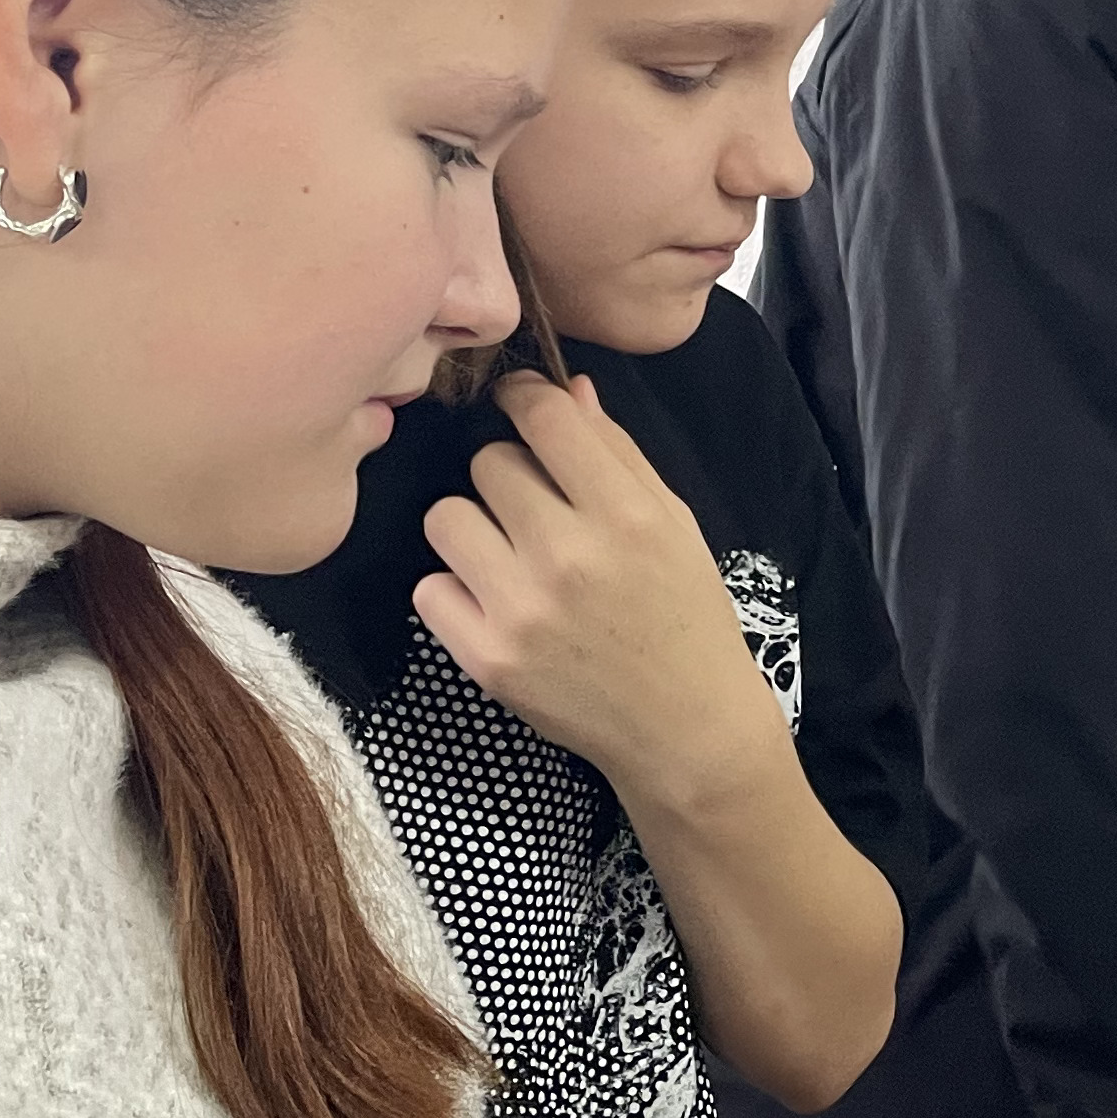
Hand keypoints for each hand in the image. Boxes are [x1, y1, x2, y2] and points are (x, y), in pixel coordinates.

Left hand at [413, 372, 792, 812]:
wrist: (686, 728)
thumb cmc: (686, 617)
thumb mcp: (675, 525)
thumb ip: (618, 455)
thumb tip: (565, 389)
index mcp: (627, 513)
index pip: (544, 416)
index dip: (523, 396)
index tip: (519, 403)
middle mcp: (571, 555)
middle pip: (488, 463)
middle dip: (510, 478)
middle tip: (537, 512)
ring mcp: (522, 609)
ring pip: (445, 518)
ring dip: (474, 529)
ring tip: (510, 558)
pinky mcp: (487, 658)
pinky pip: (430, 587)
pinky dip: (457, 593)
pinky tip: (497, 605)